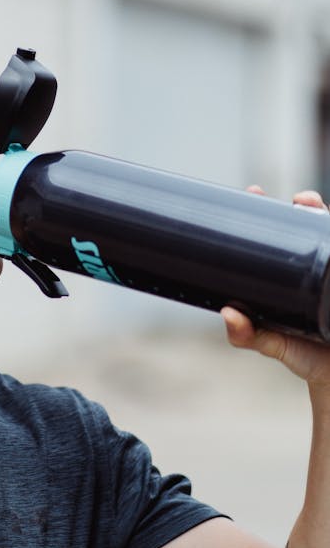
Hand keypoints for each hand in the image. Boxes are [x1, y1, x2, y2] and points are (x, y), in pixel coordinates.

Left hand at [221, 188, 329, 388]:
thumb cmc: (302, 355)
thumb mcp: (270, 342)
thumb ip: (246, 333)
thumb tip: (228, 313)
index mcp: (293, 273)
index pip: (280, 233)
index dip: (268, 210)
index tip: (254, 192)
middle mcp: (318, 266)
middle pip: (314, 224)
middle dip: (308, 204)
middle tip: (301, 201)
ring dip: (328, 216)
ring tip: (316, 207)